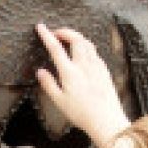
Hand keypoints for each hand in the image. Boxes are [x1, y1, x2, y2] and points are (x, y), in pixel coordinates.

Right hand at [33, 23, 133, 147]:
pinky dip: (86, 47)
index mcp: (70, 73)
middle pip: (75, 38)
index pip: (56, 48)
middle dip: (65, 31)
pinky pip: (95, 52)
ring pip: (87, 43)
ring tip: (68, 40)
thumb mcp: (59, 102)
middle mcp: (84, 65)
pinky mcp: (104, 70)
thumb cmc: (82, 114)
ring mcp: (96, 66)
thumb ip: (49, 84)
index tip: (41, 27)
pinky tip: (83, 54)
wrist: (106, 120)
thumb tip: (41, 71)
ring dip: (76, 37)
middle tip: (56, 33)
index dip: (47, 35)